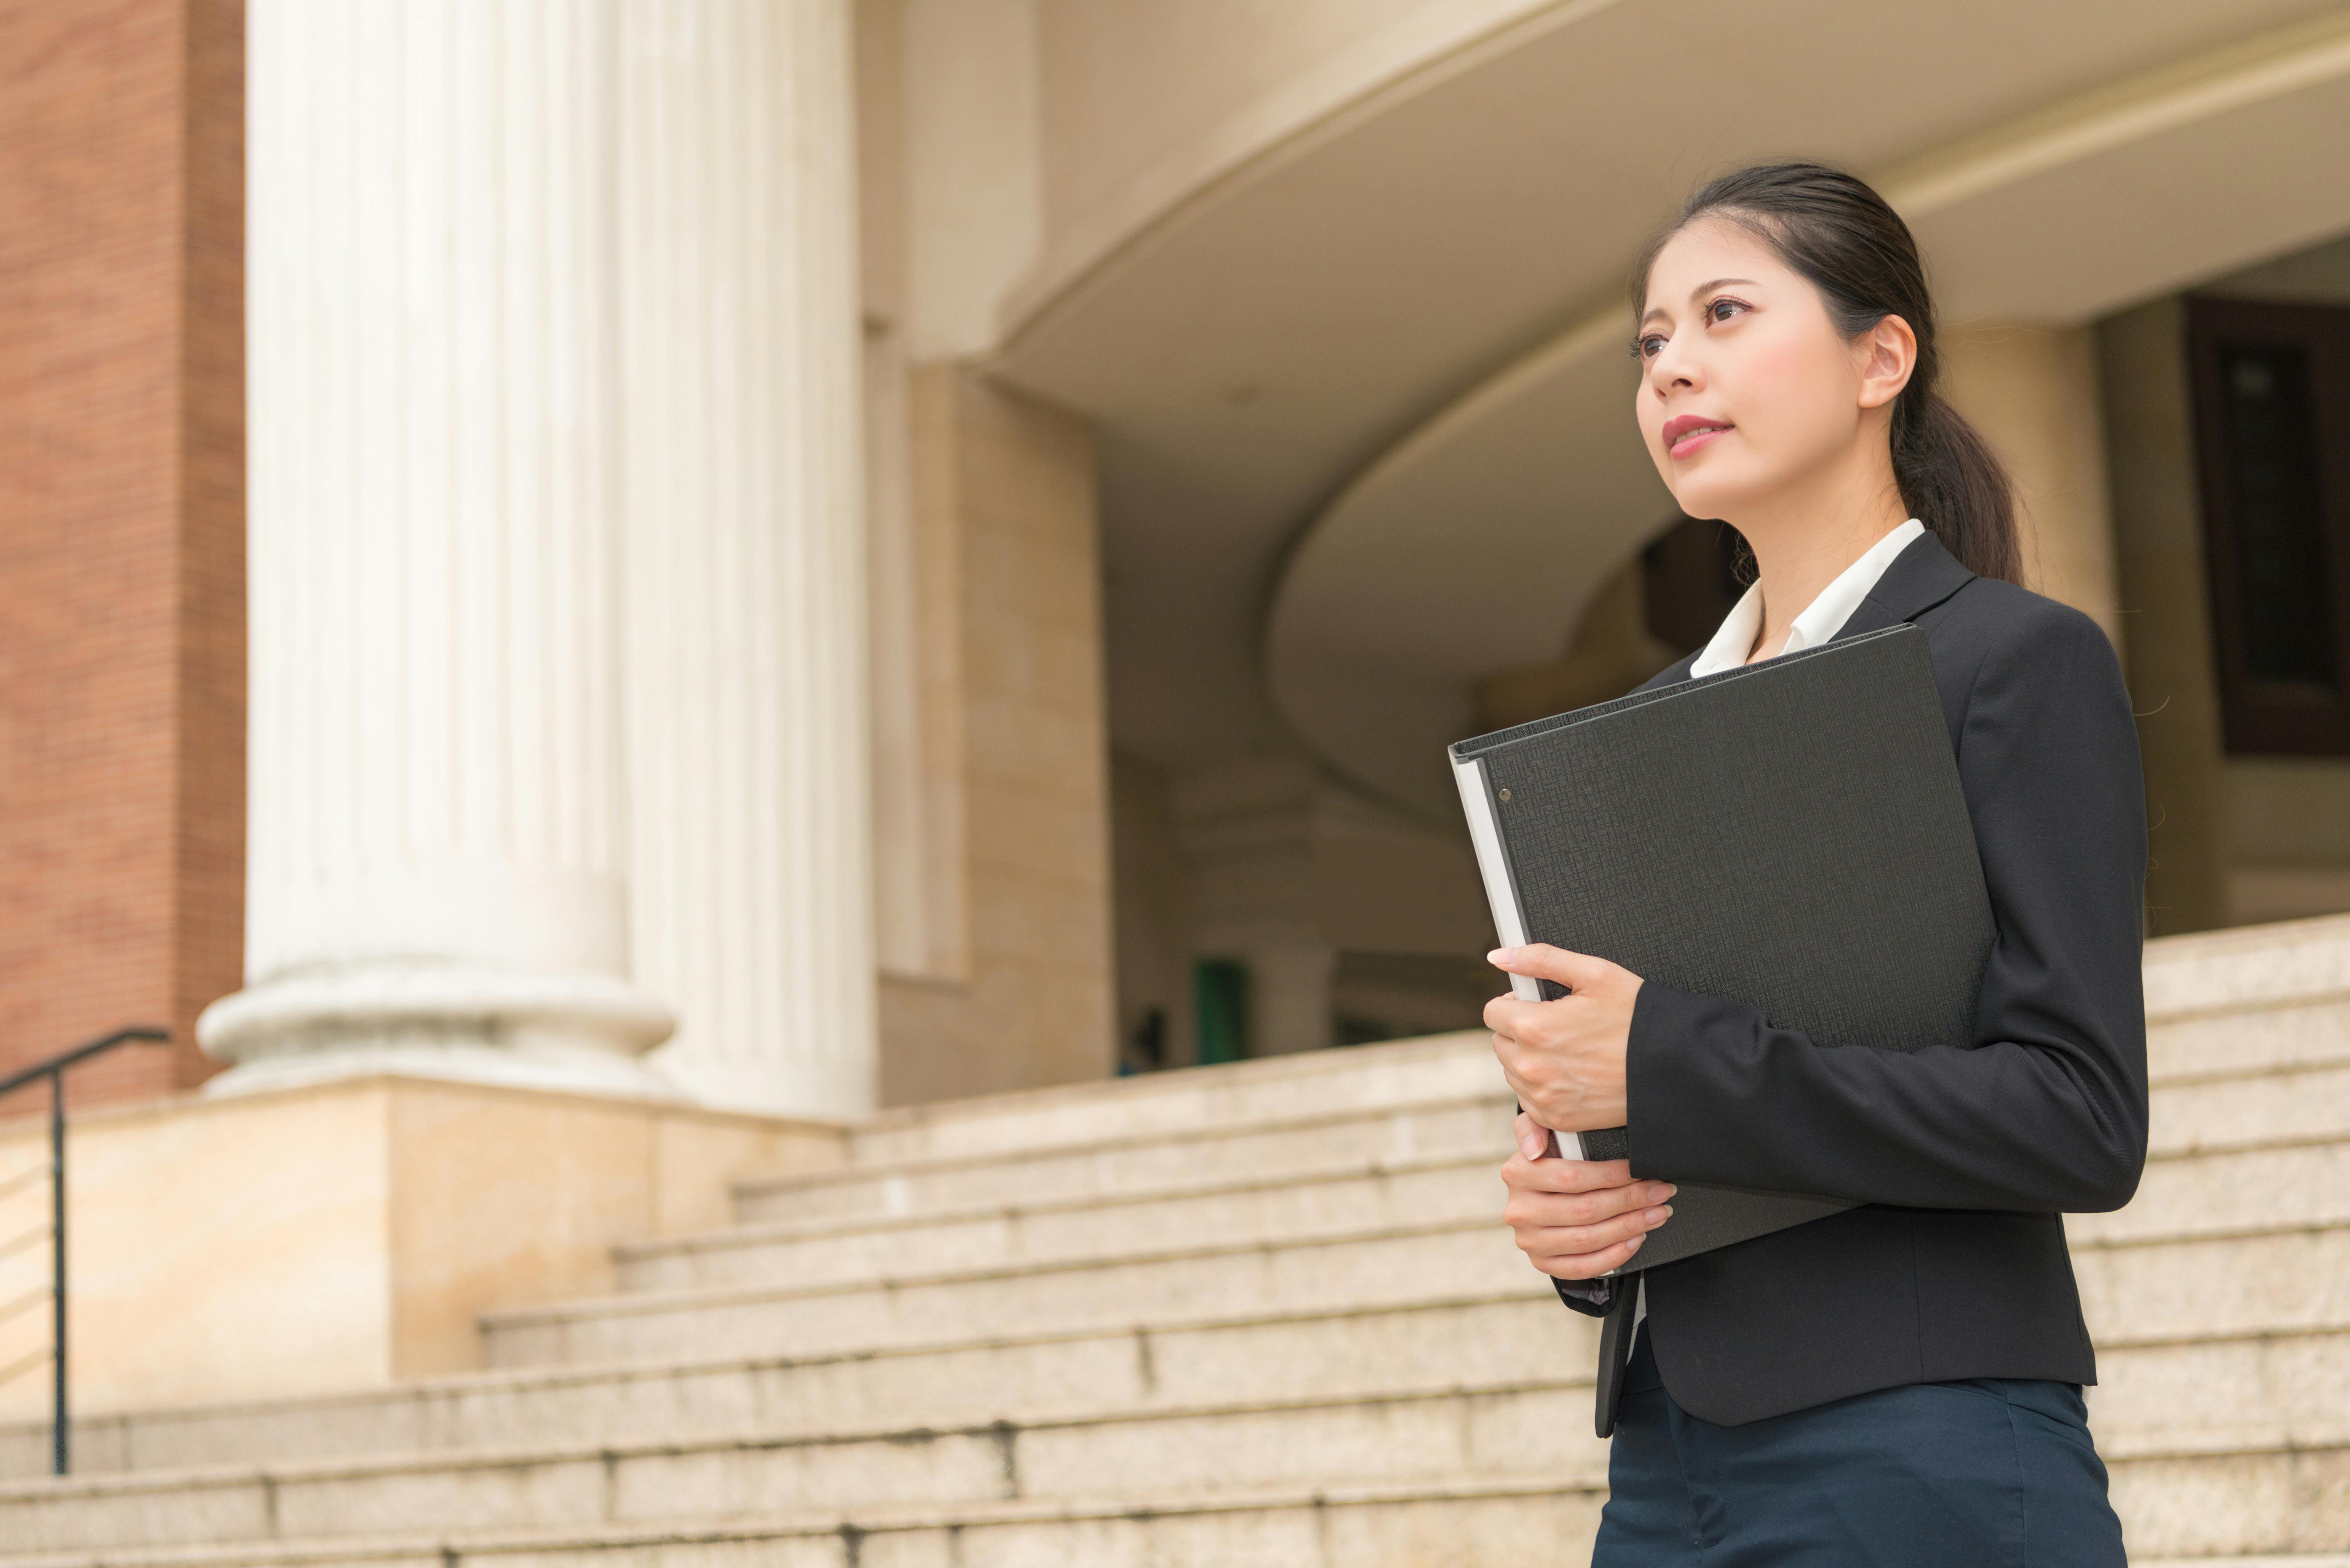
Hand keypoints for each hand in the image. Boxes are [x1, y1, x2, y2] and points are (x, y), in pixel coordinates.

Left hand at [1484, 944, 1641, 1131]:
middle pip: (1501, 1042)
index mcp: (1534, 1027)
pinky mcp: (1556, 1119)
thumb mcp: (1593, 973)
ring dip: (1530, 1059)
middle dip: (1522, 1031)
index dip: (1516, 1004)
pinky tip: (1572, 1074)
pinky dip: (1543, 1087)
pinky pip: (1529, 1100)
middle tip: (1561, 1027)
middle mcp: (1532, 1066)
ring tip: (1570, 1051)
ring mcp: (1542, 1096)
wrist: (1672, 1065)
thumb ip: (1539, 959)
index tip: (1539, 1005)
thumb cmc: (1637, 1017)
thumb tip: (1498, 956)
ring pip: (1513, 1071)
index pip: (1493, 1012)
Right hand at [1502, 1112, 1675, 1279]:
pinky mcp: (1542, 1263)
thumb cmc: (1551, 1159)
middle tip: (1661, 1192)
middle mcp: (1519, 1211)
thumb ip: (1534, 1127)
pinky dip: (1615, 1255)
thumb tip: (1534, 1149)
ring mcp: (1529, 1241)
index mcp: (1518, 1174)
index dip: (1614, 1175)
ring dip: (1631, 1226)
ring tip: (1657, 1213)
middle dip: (1631, 1200)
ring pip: (1588, 1239)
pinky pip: (1583, 1267)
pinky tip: (1636, 1239)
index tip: (1644, 1171)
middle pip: (1585, 1210)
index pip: (1573, 1177)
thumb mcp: (1542, 1133)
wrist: (1537, 1193)